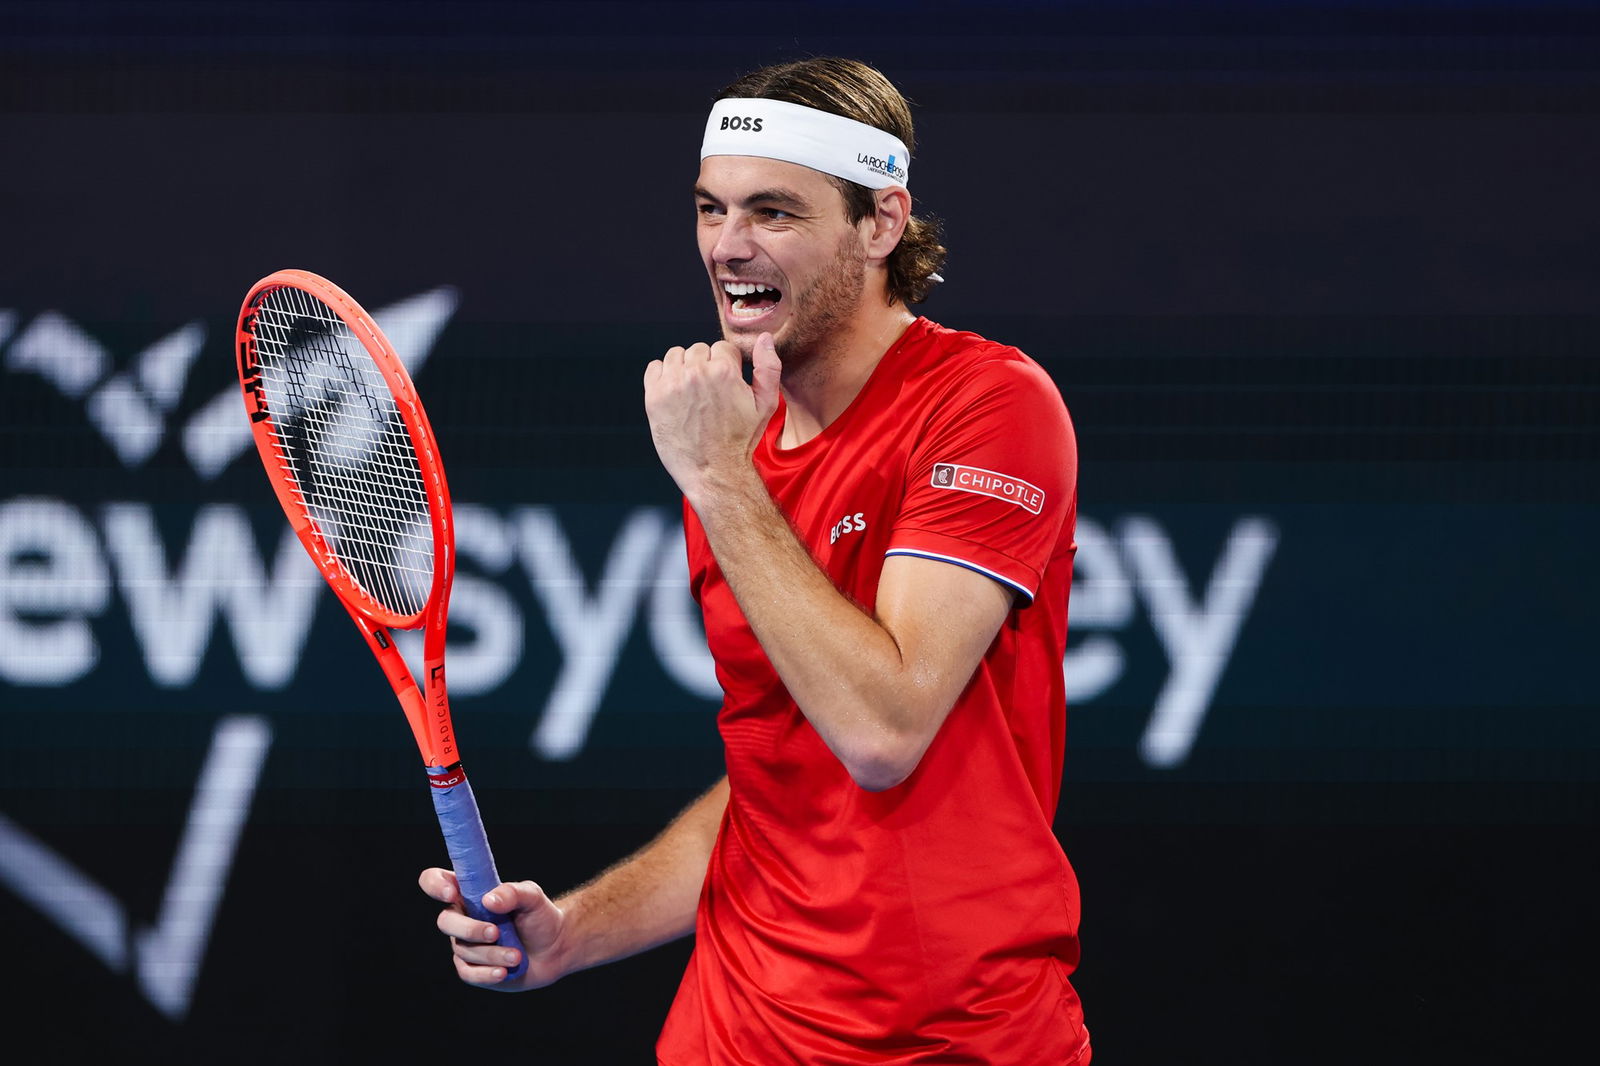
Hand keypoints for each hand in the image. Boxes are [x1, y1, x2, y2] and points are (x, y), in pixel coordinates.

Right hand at [420, 868, 568, 990]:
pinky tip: (503, 972)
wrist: (556, 948)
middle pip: (445, 921)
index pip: (436, 881)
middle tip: (495, 932)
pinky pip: (468, 973)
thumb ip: (513, 893)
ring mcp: (466, 945)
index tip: (452, 893)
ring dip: (491, 954)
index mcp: (470, 894)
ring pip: (463, 950)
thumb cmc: (540, 916)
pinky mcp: (473, 968)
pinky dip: (486, 973)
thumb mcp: (532, 897)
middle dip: (469, 929)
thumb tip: (488, 900)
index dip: (435, 884)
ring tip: (516, 956)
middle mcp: (463, 918)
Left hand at [643, 331, 781, 502]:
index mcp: (724, 371)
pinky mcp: (654, 397)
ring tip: (691, 393)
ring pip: (675, 355)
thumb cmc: (740, 440)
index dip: (726, 366)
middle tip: (708, 393)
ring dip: (683, 368)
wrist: (713, 471)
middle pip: (698, 349)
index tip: (725, 385)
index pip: (721, 348)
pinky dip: (662, 376)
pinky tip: (674, 394)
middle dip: (704, 366)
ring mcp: (672, 384)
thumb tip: (764, 339)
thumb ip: (768, 367)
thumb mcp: (766, 405)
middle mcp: (696, 373)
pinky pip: (654, 367)